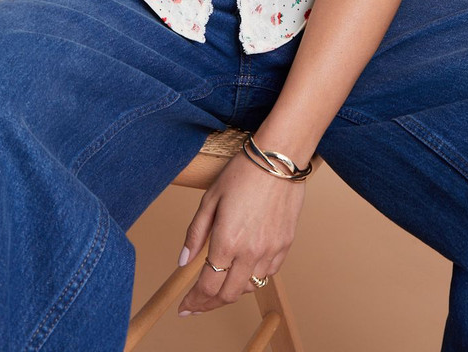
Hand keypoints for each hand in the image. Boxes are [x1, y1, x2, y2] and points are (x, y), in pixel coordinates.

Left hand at [176, 150, 305, 316]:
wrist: (279, 159)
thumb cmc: (242, 173)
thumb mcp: (210, 199)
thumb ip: (195, 233)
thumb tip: (182, 262)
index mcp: (227, 241)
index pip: (207, 287)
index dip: (194, 302)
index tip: (185, 307)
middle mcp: (250, 252)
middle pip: (228, 295)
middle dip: (209, 305)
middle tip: (197, 305)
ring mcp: (271, 250)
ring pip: (249, 288)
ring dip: (231, 291)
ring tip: (219, 285)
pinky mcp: (285, 244)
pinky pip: (268, 273)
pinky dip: (253, 278)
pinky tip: (243, 270)